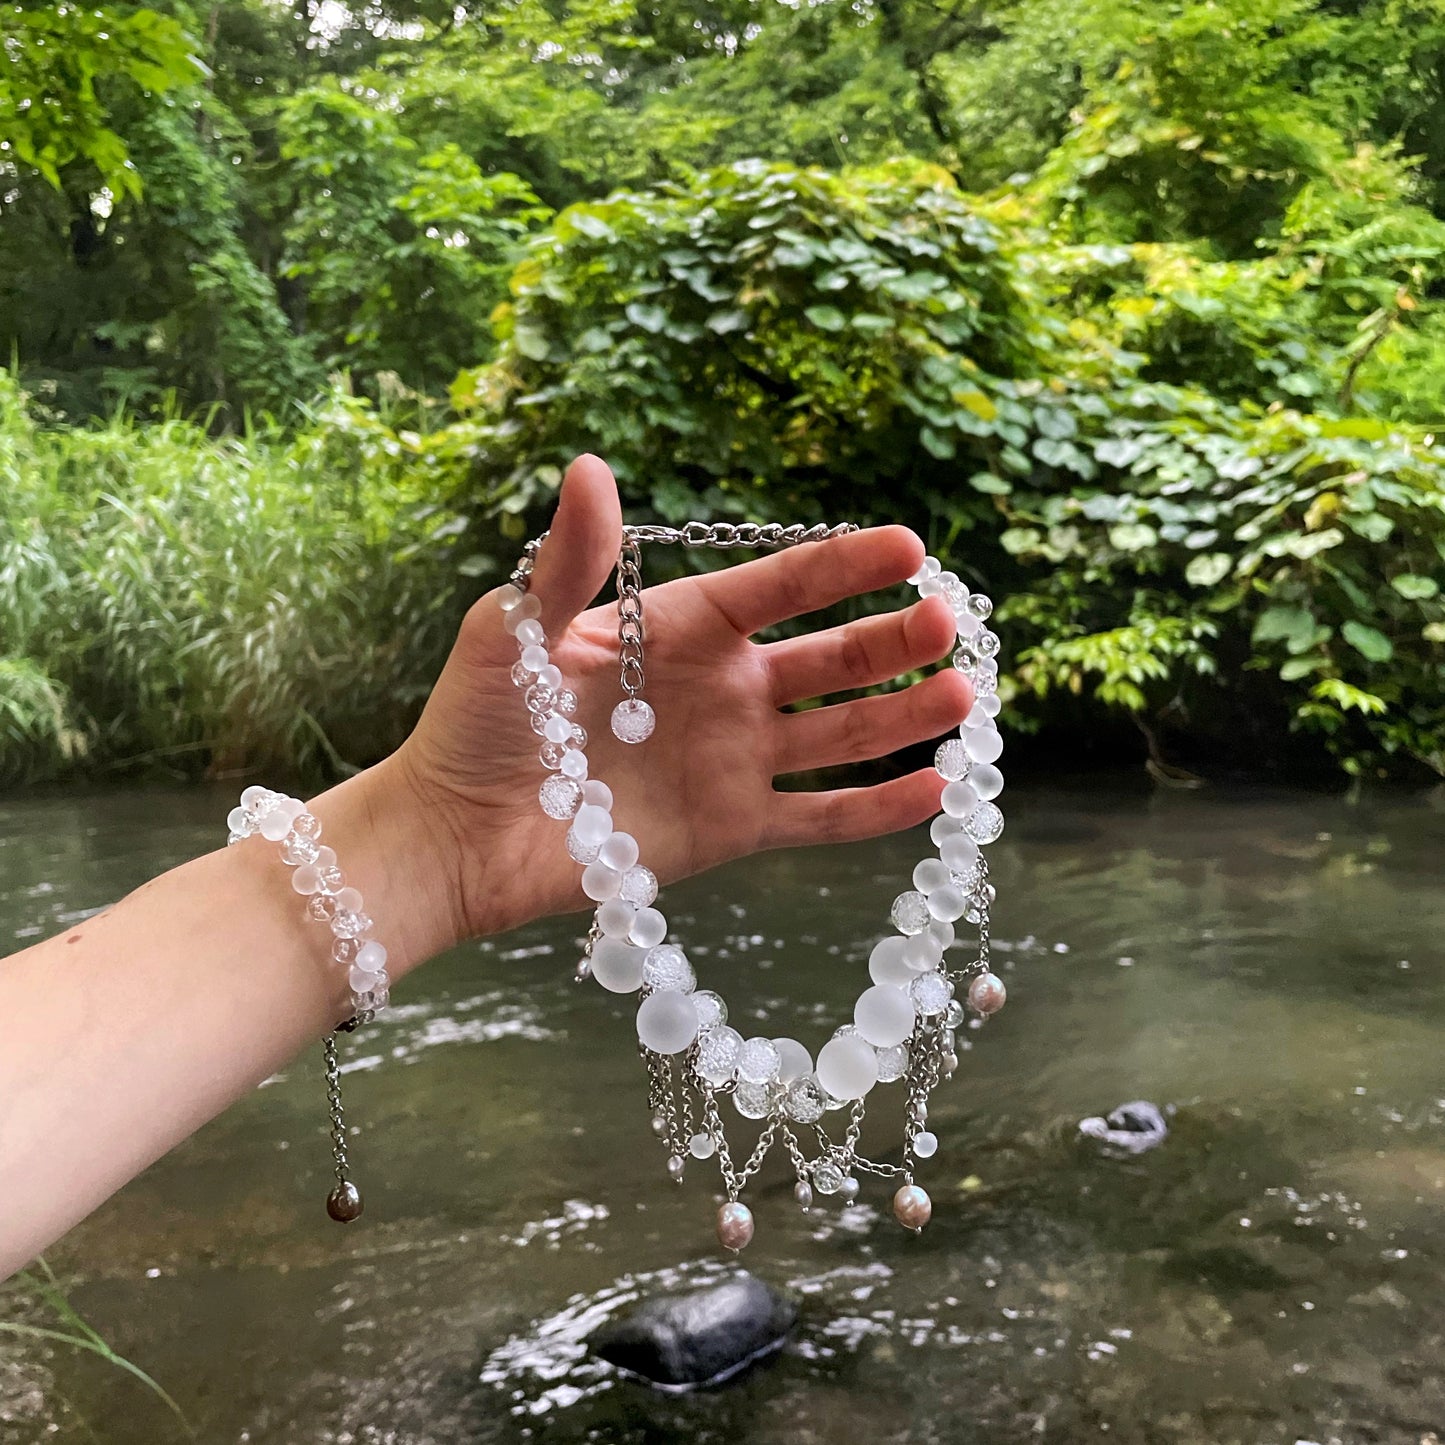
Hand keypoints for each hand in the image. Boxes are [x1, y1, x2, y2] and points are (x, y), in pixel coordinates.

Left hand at [381, 455, 971, 952]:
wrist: (454, 836)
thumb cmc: (475, 722)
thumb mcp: (516, 630)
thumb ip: (570, 561)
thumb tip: (594, 466)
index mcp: (677, 630)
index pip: (776, 589)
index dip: (841, 567)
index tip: (909, 546)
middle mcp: (720, 690)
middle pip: (827, 659)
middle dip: (891, 640)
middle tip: (948, 624)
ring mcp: (733, 761)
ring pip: (840, 735)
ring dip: (902, 715)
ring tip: (963, 698)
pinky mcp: (732, 830)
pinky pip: (819, 817)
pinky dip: (877, 811)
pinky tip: (936, 790)